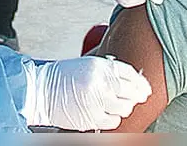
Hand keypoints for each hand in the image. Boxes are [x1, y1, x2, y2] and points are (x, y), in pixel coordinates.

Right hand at [23, 57, 151, 130]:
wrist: (41, 90)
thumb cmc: (62, 77)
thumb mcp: (87, 65)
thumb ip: (108, 70)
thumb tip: (132, 80)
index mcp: (100, 66)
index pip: (130, 74)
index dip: (141, 82)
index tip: (145, 88)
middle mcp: (101, 82)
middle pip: (131, 92)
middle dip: (136, 96)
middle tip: (136, 98)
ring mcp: (97, 101)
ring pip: (124, 108)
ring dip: (123, 108)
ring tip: (114, 105)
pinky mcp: (92, 117)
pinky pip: (113, 121)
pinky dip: (112, 119)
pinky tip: (105, 113)